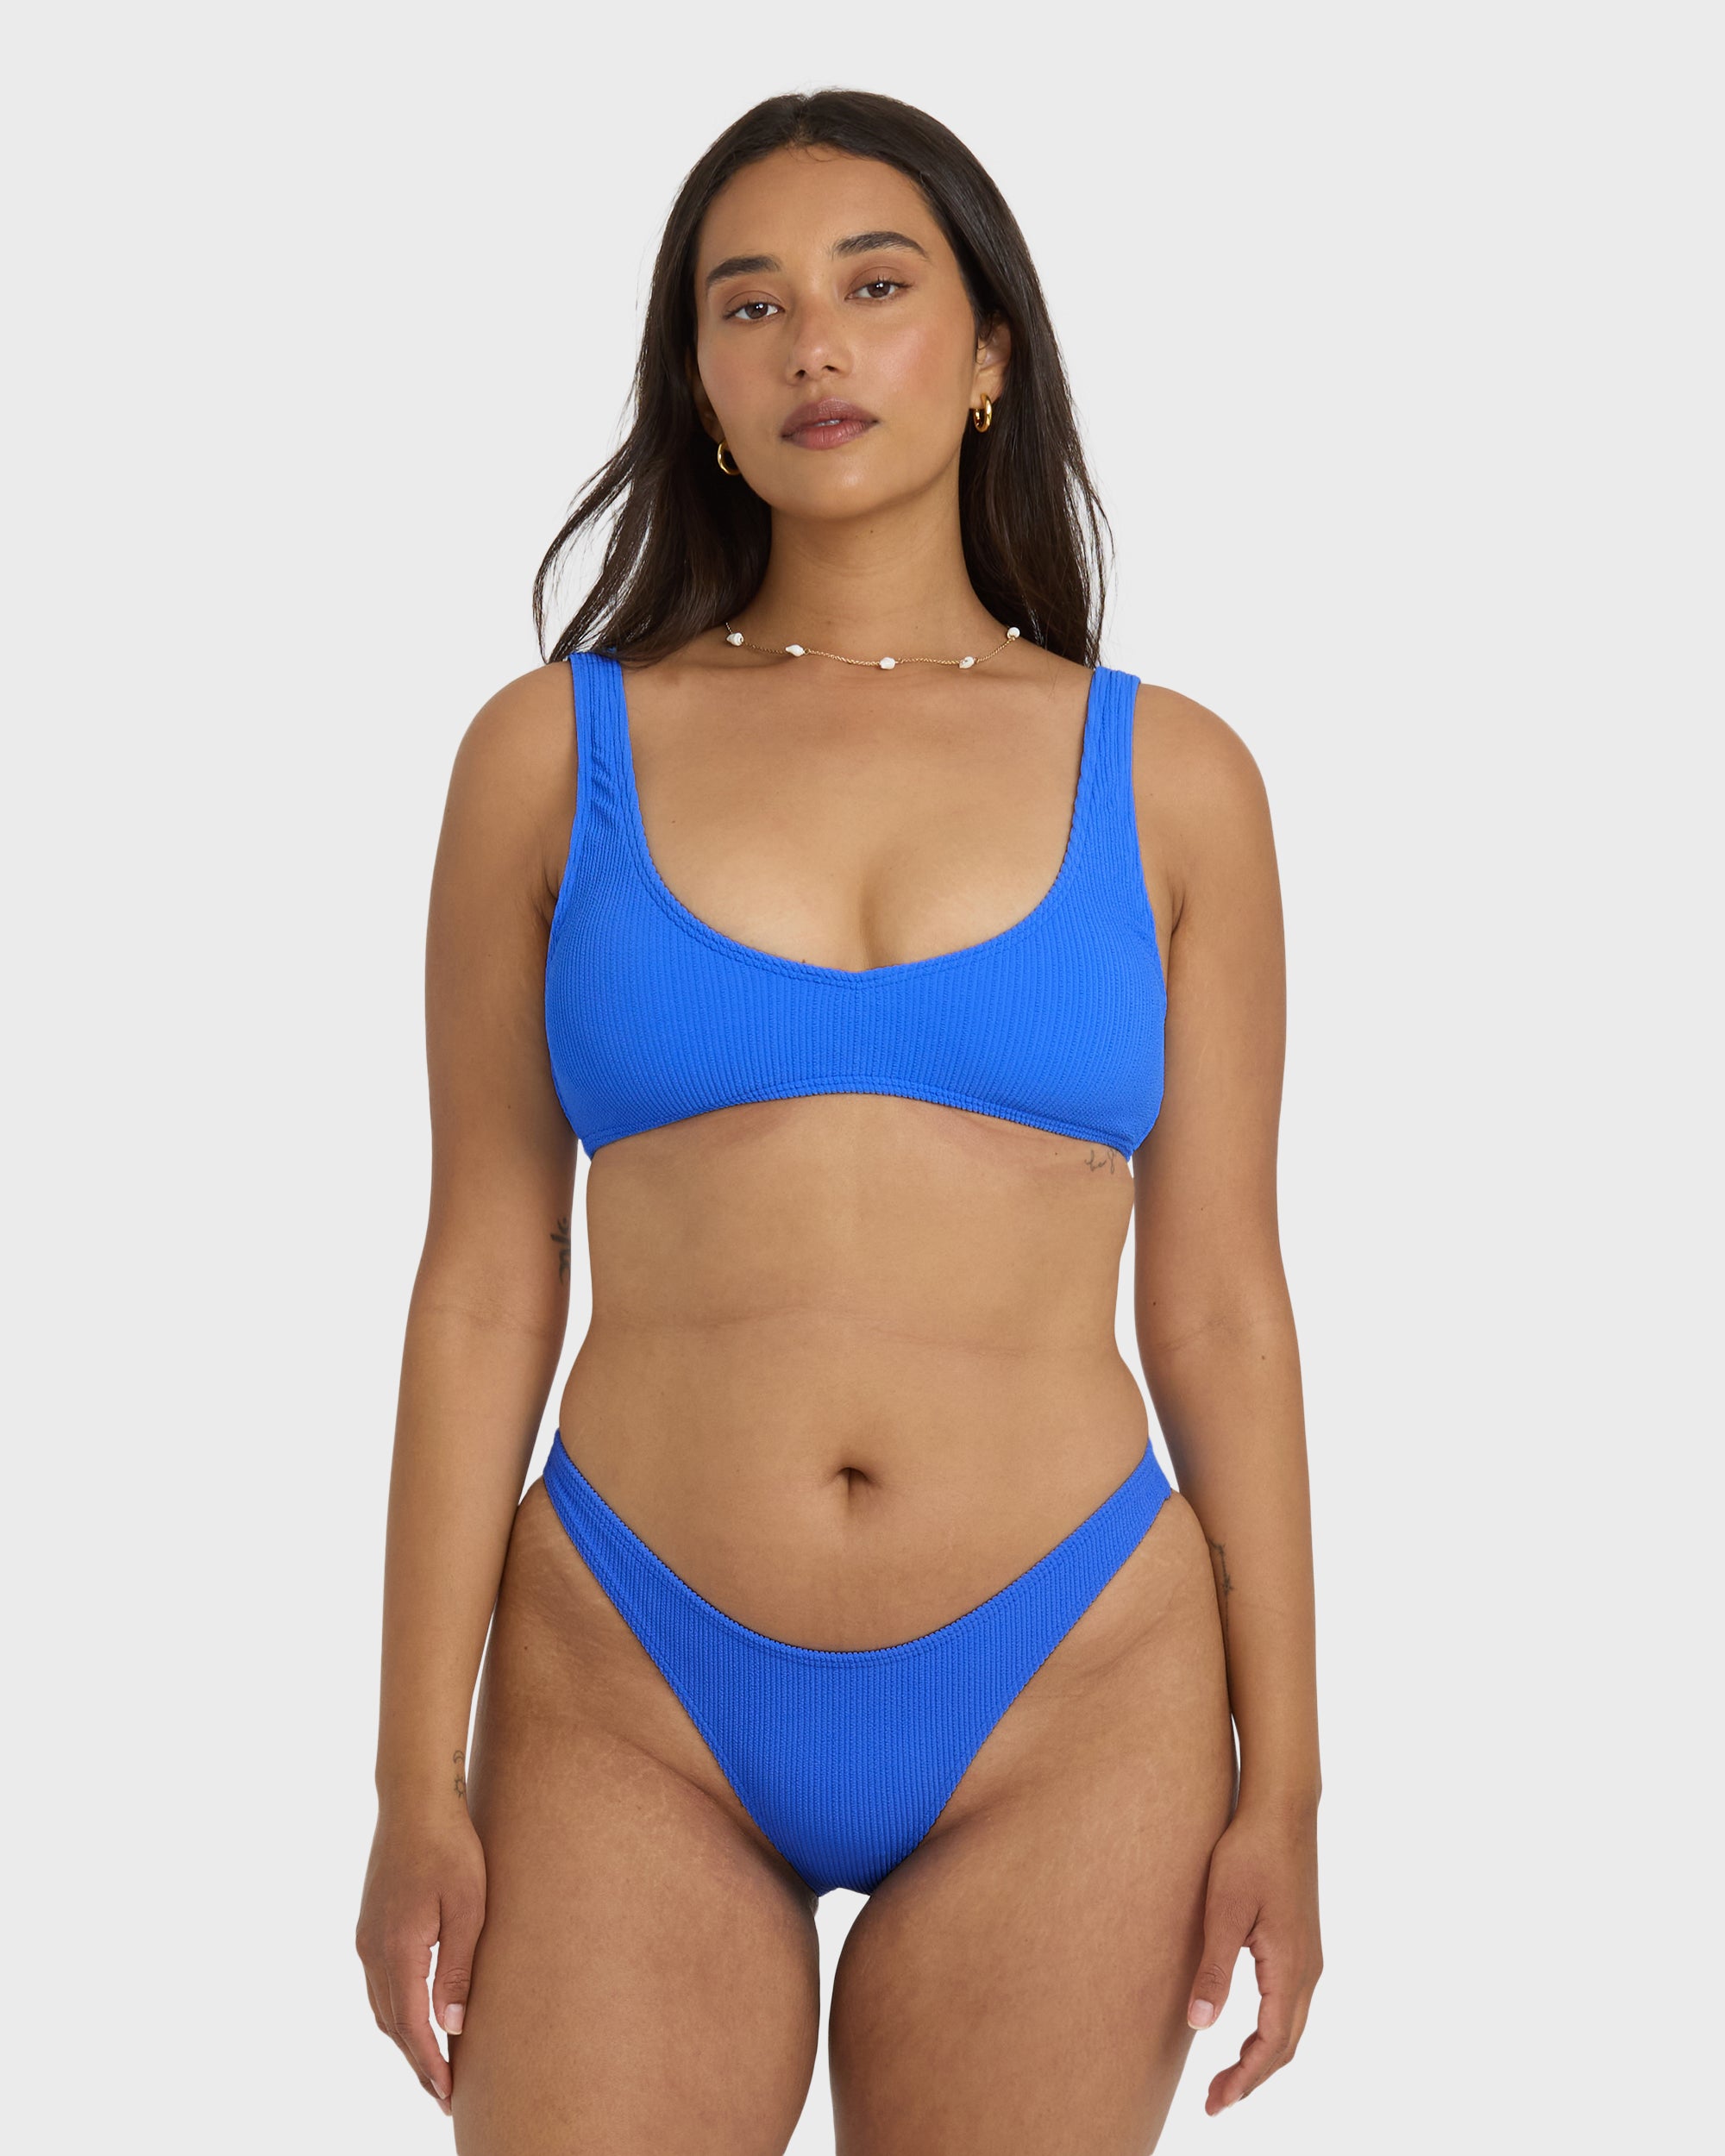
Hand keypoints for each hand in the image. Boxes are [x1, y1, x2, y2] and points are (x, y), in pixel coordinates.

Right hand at [356, 1801, 486, 2114]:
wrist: (415, 1799)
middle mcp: (372, 1950)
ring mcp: (366, 1938)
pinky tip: (414, 2016)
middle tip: (444, 2094)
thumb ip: (458, 1970)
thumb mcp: (467, 1908)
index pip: (411, 2026)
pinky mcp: (369, 1925)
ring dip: (404, 2039)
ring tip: (434, 2064)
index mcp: (397, 1950)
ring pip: (382, 2006)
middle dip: (417, 2062)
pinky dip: (395, 2011)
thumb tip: (454, 2028)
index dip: (430, 2064)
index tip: (448, 2095)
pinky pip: (379, 1984)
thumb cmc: (451, 1847)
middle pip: (392, 2025)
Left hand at [1185, 1798, 1321, 2113]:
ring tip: (1228, 2075)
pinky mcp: (1301, 1940)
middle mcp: (1308, 1969)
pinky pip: (1290, 2003)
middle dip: (1253, 2077)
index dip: (1244, 2079)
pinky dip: (1271, 2030)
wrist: (1281, 1809)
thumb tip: (1201, 2027)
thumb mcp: (1224, 1911)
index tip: (1215, 2103)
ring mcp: (1308, 1955)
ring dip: (1263, 2056)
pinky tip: (1247, 2029)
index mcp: (1291, 1968)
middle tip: (1216, 2101)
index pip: (1271, 2045)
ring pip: (1291, 2025)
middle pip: (1286, 2044)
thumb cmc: (1250, 1853)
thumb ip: (1215, 1969)